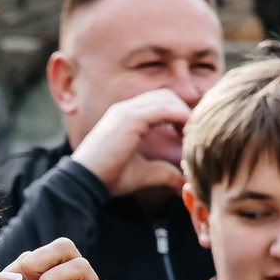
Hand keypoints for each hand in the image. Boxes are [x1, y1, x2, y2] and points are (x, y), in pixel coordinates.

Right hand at [70, 87, 194, 193]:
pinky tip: (185, 134)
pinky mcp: (130, 118)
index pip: (160, 103)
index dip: (178, 116)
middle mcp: (126, 109)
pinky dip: (179, 117)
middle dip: (183, 111)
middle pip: (166, 96)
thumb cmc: (109, 178)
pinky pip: (164, 108)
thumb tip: (184, 184)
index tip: (188, 137)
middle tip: (193, 134)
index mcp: (127, 117)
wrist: (86, 181)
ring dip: (184, 114)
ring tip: (191, 135)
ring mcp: (127, 110)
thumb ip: (164, 173)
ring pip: (167, 98)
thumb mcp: (144, 174)